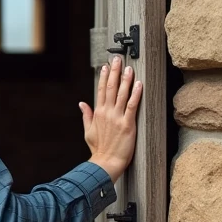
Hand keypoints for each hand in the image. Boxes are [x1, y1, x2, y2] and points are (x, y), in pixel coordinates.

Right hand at [79, 56, 141, 182]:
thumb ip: (86, 115)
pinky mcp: (127, 124)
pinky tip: (139, 84)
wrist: (106, 162)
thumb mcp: (88, 131)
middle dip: (115, 72)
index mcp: (98, 113)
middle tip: (118, 59)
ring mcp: (117, 117)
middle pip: (111, 88)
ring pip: (122, 94)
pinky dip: (136, 94)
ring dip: (126, 79)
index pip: (101, 90)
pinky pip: (132, 105)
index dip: (104, 77)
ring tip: (129, 68)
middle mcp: (107, 112)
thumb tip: (82, 104)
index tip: (107, 66)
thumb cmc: (98, 149)